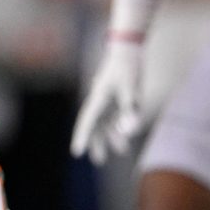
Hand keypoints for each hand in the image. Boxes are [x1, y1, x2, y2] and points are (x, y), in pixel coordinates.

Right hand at [70, 36, 143, 164]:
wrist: (127, 50)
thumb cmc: (128, 68)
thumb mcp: (132, 89)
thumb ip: (131, 110)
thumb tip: (129, 130)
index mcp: (99, 99)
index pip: (88, 122)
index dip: (83, 137)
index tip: (77, 153)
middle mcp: (100, 101)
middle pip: (95, 126)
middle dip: (96, 142)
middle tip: (98, 160)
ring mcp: (108, 100)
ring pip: (105, 123)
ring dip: (111, 137)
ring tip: (120, 151)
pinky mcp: (117, 98)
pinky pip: (115, 117)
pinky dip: (119, 128)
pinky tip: (124, 139)